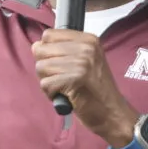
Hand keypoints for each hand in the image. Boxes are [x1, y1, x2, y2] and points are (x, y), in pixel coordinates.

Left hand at [32, 29, 139, 147]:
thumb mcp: (85, 62)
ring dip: (48, 82)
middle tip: (61, 79)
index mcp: (88, 40)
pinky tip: (64, 96)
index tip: (59, 64)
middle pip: (41, 50)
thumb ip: (61, 51)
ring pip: (41, 67)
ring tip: (64, 88)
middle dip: (45, 68)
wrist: (112, 113)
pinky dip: (51, 94)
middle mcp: (86, 48)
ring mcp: (82, 63)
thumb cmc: (95, 90)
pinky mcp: (75, 79)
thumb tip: (35, 46)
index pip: (49, 35)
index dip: (46, 51)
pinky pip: (45, 83)